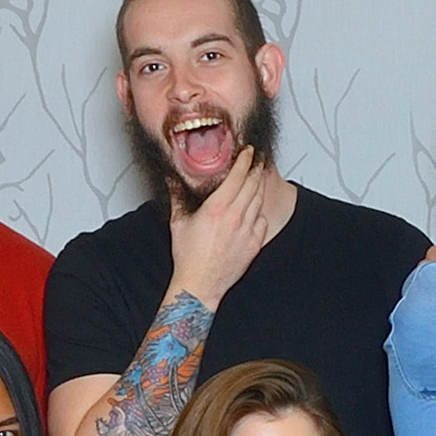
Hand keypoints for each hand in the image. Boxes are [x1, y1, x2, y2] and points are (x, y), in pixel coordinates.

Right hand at [168, 150, 293, 303]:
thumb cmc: (189, 255)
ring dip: (259, 187)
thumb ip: (177, 194)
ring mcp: (248, 231)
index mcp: (217, 208)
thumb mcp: (178, 220)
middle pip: (253, 186)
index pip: (238, 177)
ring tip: (258, 178)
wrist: (201, 283)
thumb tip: (171, 177)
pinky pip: (263, 221)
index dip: (246, 161)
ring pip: (260, 202)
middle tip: (258, 159)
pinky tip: (254, 208)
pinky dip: (260, 211)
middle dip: (257, 169)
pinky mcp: (255, 244)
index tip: (249, 152)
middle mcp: (236, 218)